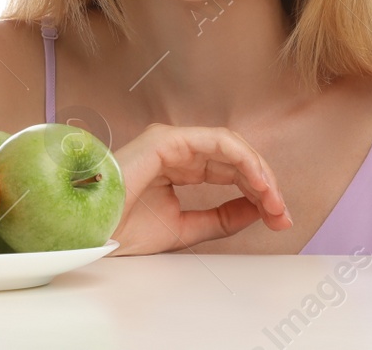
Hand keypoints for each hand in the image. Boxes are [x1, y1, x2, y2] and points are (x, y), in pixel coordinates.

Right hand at [109, 123, 291, 255]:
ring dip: (258, 173)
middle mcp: (179, 150)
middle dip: (265, 186)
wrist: (89, 233)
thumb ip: (220, 218)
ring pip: (231, 147)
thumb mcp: (185, 228)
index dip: (259, 193)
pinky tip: (257, 183)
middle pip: (236, 159)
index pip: (231, 172)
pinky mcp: (168, 140)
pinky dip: (242, 160)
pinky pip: (217, 142)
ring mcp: (173, 141)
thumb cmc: (122, 229)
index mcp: (180, 167)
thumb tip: (258, 210)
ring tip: (273, 200)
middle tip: (282, 214)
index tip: (279, 219)